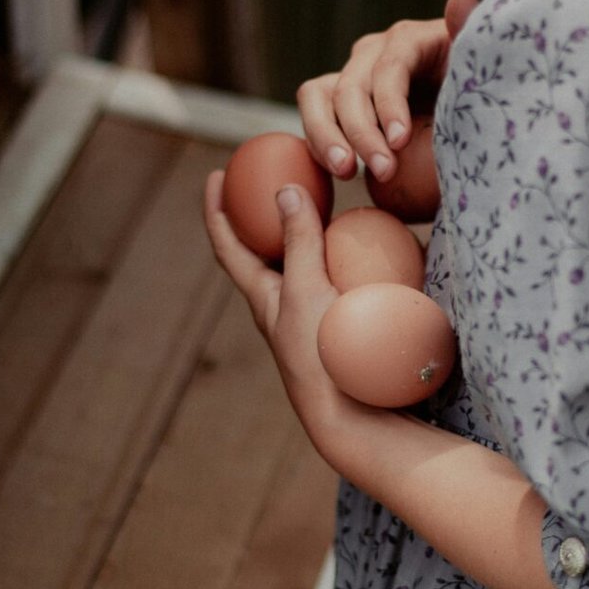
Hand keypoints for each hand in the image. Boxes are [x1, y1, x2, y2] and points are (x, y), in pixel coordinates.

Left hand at [201, 169, 346, 447]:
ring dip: (310, 232)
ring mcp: (313, 315)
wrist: (352, 414)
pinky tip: (373, 244)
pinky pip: (341, 279)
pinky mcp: (342, 323)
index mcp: (262, 296)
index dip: (217, 209)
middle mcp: (282, 304)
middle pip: (265, 249)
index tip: (215, 174)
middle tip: (278, 176)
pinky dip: (350, 255)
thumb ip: (298, 241)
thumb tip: (285, 189)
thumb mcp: (305, 289)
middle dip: (266, 212)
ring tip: (325, 201)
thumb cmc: (321, 353)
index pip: (229, 245)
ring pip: (304, 263)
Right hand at [297, 0, 475, 183]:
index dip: (390, 104)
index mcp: (409, 40)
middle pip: (352, 87)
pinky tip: (338, 171)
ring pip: (319, 96)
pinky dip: (319, 141)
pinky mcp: (335, 100)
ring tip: (347, 172)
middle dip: (363, 132)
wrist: (463, 111)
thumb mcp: (478, 65)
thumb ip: (469, 33)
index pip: (390, 68)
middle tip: (383, 171)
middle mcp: (373, 52)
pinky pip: (314, 114)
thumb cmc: (475, 89)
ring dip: (327, 136)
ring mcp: (351, 74)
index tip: (400, 141)